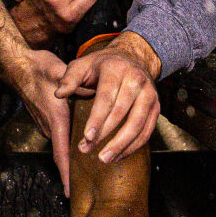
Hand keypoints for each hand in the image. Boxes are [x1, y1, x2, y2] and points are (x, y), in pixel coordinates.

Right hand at [14, 49, 72, 195]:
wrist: (20, 66)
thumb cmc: (39, 70)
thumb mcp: (60, 72)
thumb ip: (75, 83)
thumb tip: (91, 90)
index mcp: (55, 119)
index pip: (61, 152)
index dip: (65, 173)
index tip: (69, 191)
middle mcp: (50, 126)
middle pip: (62, 155)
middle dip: (71, 173)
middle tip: (84, 190)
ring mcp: (47, 125)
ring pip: (62, 146)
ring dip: (71, 160)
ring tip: (85, 174)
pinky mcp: (47, 120)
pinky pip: (60, 138)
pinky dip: (69, 147)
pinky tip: (81, 148)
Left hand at [55, 31, 160, 164]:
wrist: (133, 58)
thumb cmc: (103, 65)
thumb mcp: (83, 64)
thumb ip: (69, 78)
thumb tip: (59, 94)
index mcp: (116, 69)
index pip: (106, 97)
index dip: (97, 119)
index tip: (87, 136)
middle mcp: (136, 81)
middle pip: (121, 113)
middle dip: (104, 134)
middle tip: (87, 149)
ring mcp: (149, 94)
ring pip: (137, 124)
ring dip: (121, 145)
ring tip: (104, 159)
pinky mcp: (156, 107)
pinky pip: (147, 130)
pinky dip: (133, 146)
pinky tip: (119, 155)